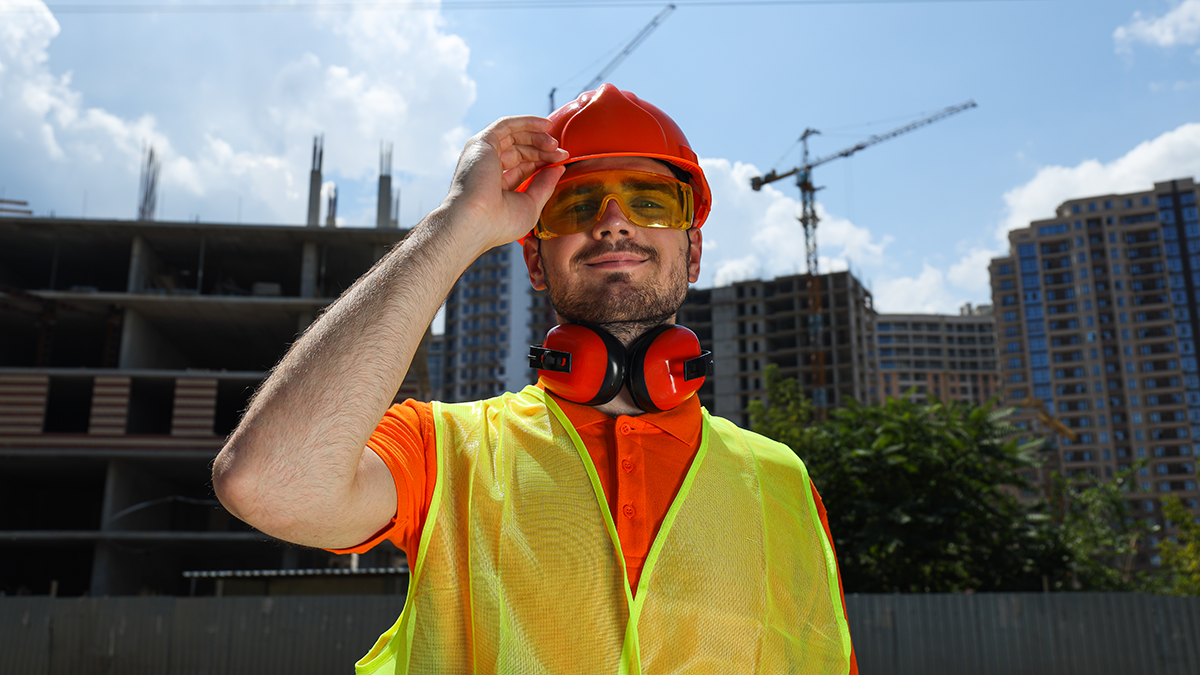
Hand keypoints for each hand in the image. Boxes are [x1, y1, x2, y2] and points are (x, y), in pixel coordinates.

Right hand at [441, 116, 568, 250]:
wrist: (476, 221)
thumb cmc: (499, 223)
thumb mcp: (531, 204)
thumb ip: (545, 185)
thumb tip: (558, 168)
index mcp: (496, 185)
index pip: (523, 166)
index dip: (543, 161)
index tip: (562, 161)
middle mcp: (488, 168)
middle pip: (520, 150)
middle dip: (543, 149)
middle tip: (561, 152)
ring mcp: (483, 155)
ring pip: (514, 136)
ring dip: (537, 136)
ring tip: (554, 143)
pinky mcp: (481, 143)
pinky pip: (506, 125)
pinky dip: (526, 122)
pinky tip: (544, 125)